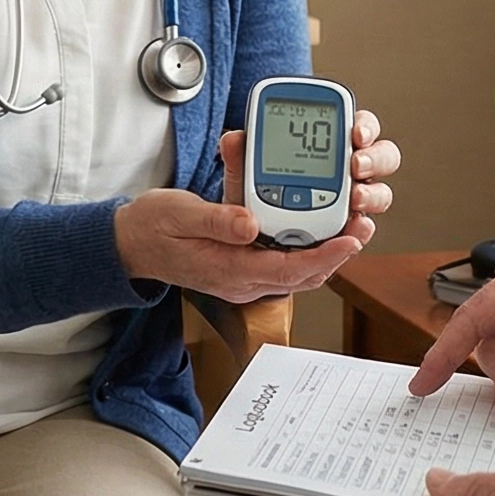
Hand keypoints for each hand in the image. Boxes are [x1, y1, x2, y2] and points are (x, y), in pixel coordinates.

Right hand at [115, 168, 358, 301]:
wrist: (131, 244)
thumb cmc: (153, 227)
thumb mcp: (180, 214)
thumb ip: (217, 219)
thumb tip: (251, 224)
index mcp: (229, 270)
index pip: (289, 269)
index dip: (325, 256)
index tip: (351, 240)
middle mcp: (242, 281)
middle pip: (302, 274)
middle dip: (337, 253)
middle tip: (363, 226)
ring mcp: (243, 278)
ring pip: (297, 271)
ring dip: (327, 252)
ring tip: (352, 225)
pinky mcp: (243, 267)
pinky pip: (284, 263)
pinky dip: (307, 248)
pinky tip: (319, 226)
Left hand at [212, 109, 398, 238]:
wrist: (245, 240)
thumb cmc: (251, 199)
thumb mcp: (241, 178)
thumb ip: (239, 159)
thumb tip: (233, 139)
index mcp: (328, 145)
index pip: (357, 126)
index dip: (365, 125)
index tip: (356, 131)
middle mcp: (348, 171)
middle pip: (381, 156)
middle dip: (375, 158)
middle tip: (357, 164)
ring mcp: (351, 202)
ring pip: (379, 193)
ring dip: (372, 194)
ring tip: (355, 199)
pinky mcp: (345, 232)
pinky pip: (361, 228)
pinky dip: (361, 229)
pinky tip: (355, 230)